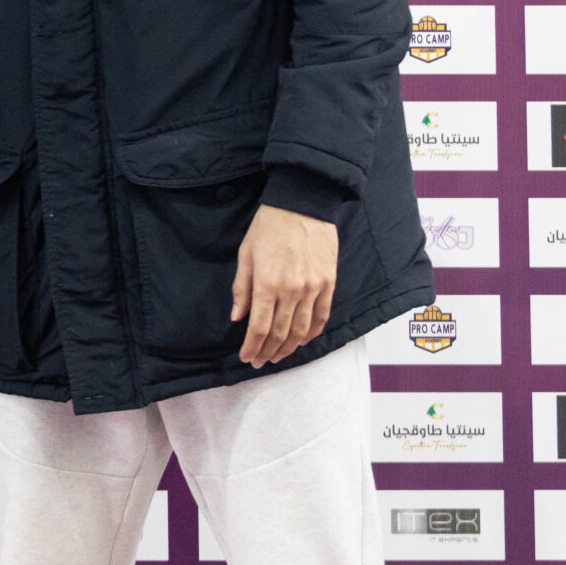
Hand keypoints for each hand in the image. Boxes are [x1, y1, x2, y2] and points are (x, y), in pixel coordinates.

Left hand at [229, 203, 335, 365]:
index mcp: (267, 284)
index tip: (247, 357)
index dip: (252, 347)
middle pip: (279, 333)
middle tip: (260, 361)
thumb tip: (237, 317)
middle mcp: (292, 291)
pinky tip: (302, 341)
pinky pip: (322, 316)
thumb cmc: (269, 225)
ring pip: (301, 330)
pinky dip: (312, 333)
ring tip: (278, 356)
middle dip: (268, 352)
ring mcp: (313, 289)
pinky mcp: (329, 283)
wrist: (303, 203)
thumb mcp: (246, 253)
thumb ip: (242, 288)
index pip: (258, 327)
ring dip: (288, 348)